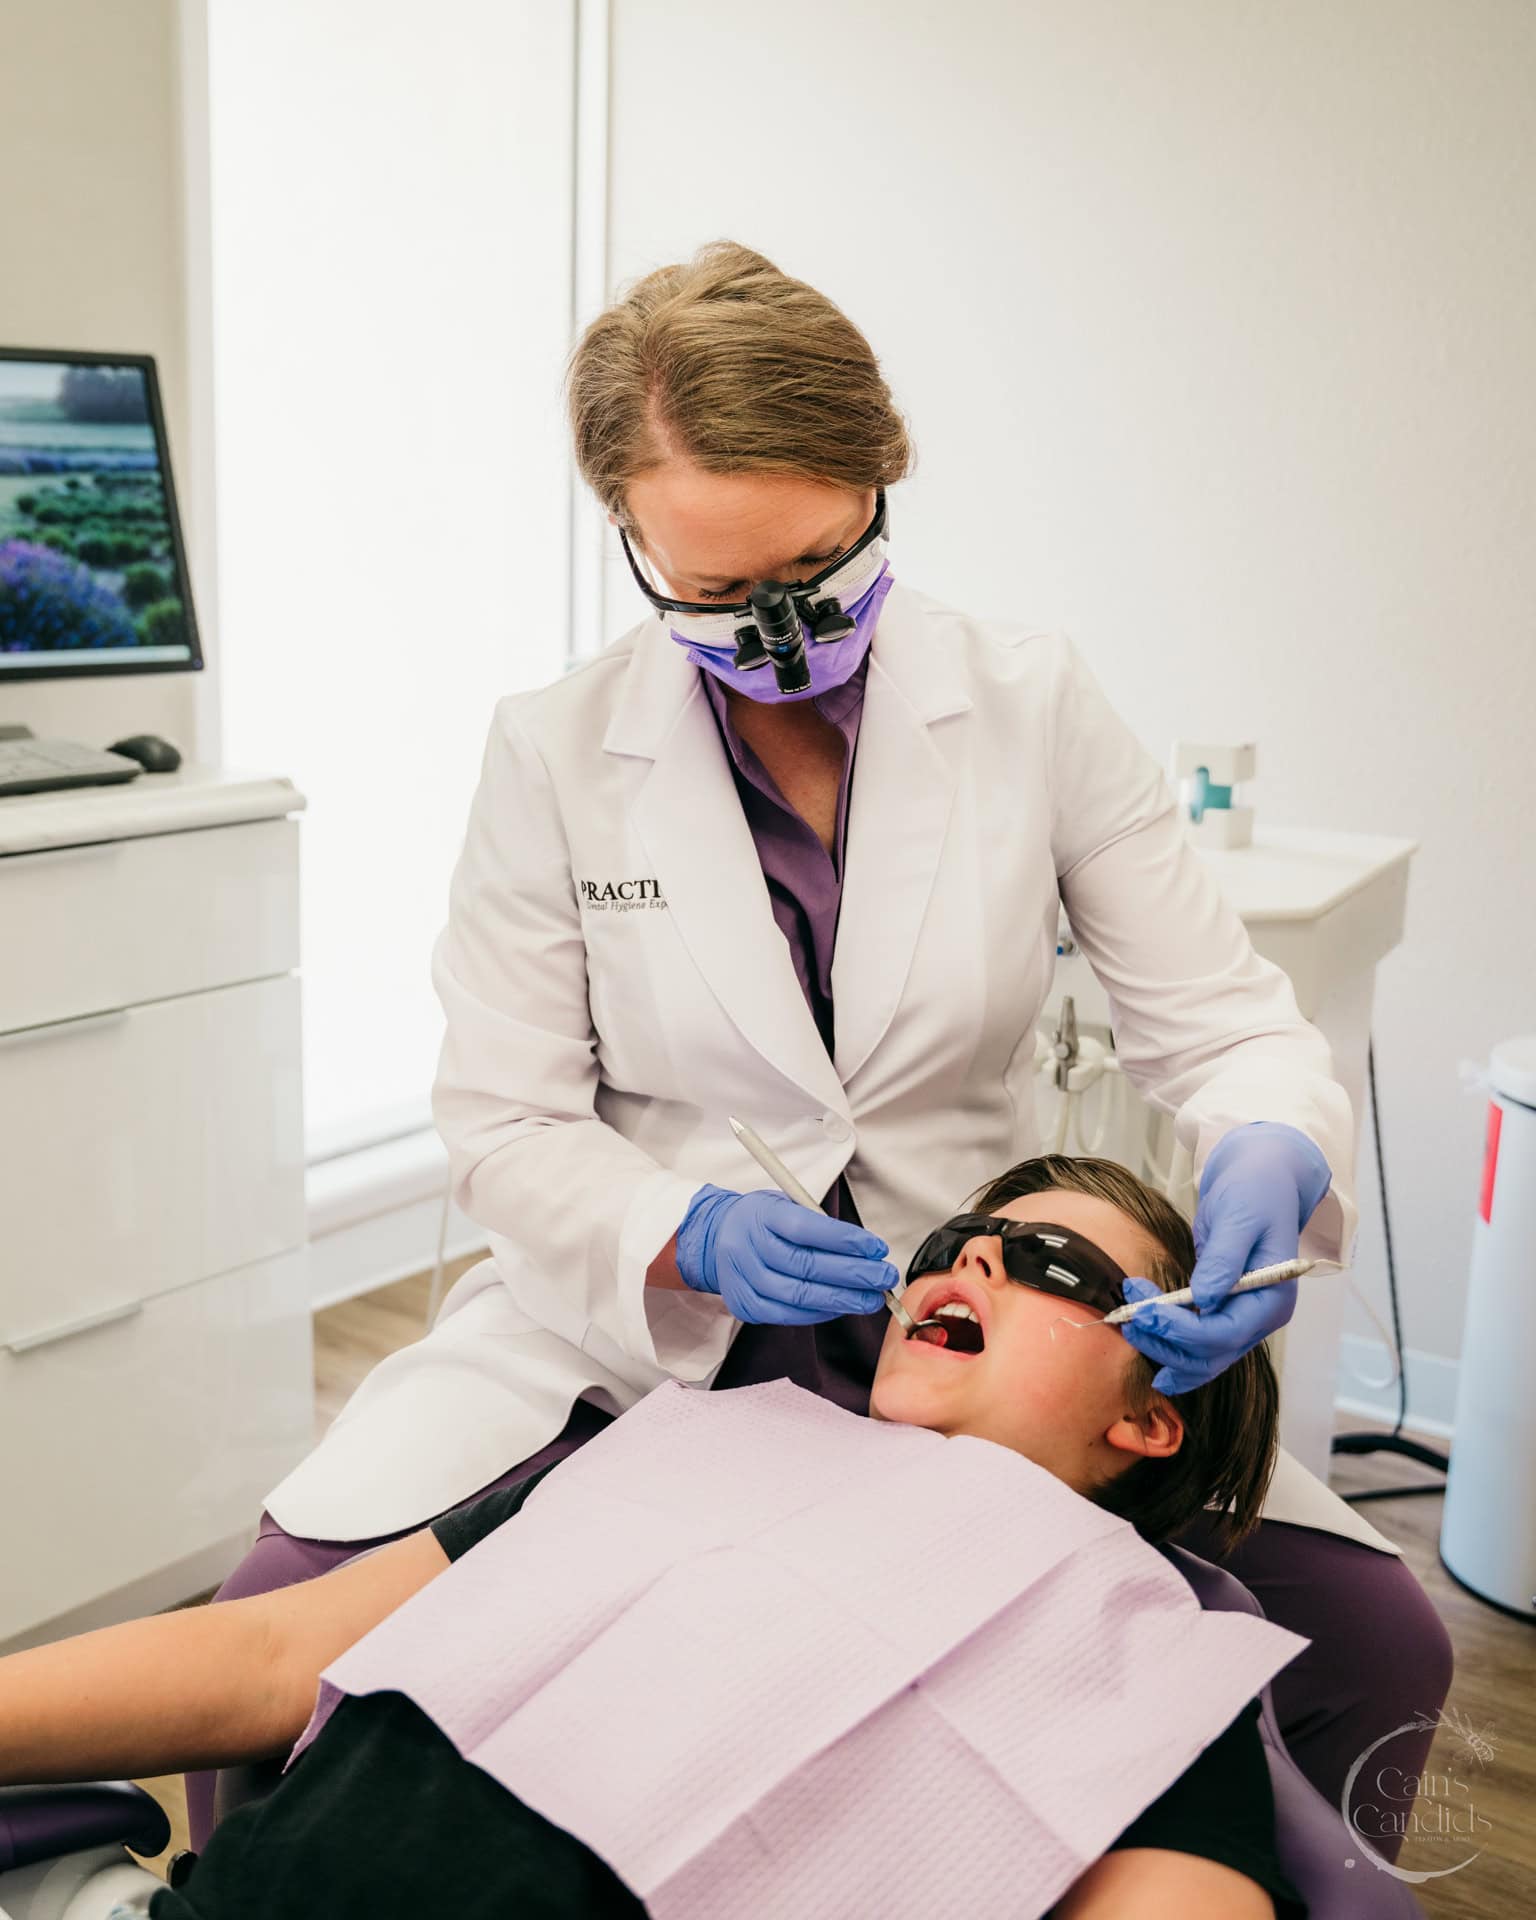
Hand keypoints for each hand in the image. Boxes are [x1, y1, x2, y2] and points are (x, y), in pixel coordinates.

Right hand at [676, 1185, 897, 1325]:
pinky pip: (787, 1315)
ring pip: (799, 1295)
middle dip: (853, 1274)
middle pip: (806, 1266)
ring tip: (871, 1298)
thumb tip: (865, 1251)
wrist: (716, 1239)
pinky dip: (819, 1313)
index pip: (806, 1229)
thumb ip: (818, 1223)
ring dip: (842, 1299)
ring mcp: (743, 1279)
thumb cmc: (763, 1221)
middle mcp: (748, 1246)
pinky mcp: (745, 1305)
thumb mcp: (786, 1204)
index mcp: (762, 1215)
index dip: (845, 1240)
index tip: (876, 1248)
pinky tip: (842, 1307)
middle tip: (883, 1277)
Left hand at [1118, 1121, 1332, 1393]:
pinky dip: (1173, 1348)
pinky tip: (1148, 1344)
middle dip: (1166, 1342)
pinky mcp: (1223, 1311)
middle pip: (1211, 1354)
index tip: (1144, 1311)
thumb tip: (1204, 1299)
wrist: (1261, 1181)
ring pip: (1203, 1357)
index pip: (1224, 1333)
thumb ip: (1224, 1259)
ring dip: (1164, 1350)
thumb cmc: (1254, 1192)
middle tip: (1127, 1317)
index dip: (1181, 1330)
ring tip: (1128, 1327)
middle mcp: (1260, 1318)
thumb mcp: (1239, 1218)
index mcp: (1272, 1301)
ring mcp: (1243, 1319)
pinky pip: (1199, 1343)